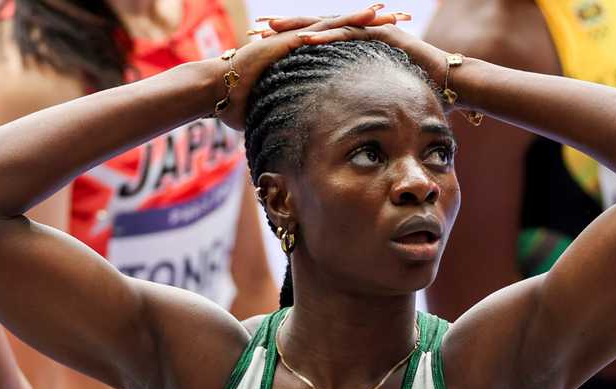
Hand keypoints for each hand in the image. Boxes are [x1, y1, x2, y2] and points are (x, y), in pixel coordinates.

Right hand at [215, 6, 392, 128]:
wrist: (214, 92)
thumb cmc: (237, 106)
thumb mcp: (273, 114)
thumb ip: (289, 123)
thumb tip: (295, 147)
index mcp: (301, 59)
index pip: (339, 48)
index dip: (364, 43)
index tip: (389, 42)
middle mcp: (301, 44)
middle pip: (345, 31)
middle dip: (373, 24)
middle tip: (402, 18)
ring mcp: (296, 39)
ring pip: (339, 25)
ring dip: (367, 19)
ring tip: (393, 13)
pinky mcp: (290, 41)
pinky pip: (325, 29)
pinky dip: (348, 22)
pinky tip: (369, 17)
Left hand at [257, 13, 453, 104]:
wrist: (454, 84)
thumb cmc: (419, 96)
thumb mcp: (379, 101)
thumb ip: (360, 107)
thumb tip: (343, 130)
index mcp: (355, 49)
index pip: (316, 43)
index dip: (288, 43)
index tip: (262, 46)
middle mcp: (362, 35)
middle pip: (315, 29)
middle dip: (284, 28)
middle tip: (255, 28)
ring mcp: (373, 32)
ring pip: (328, 27)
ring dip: (298, 27)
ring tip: (270, 28)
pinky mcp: (384, 35)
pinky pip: (350, 35)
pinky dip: (328, 37)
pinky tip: (304, 40)